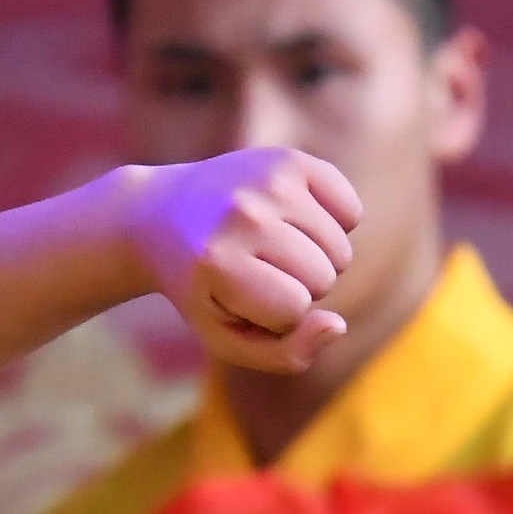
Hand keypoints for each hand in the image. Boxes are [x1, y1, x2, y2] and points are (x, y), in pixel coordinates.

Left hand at [125, 148, 361, 371]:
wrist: (161, 217)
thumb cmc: (199, 287)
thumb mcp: (225, 336)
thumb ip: (285, 354)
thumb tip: (338, 325)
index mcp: (218, 262)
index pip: (294, 309)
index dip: (274, 315)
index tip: (238, 297)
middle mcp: (243, 214)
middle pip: (324, 278)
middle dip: (297, 286)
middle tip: (253, 269)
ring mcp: (268, 181)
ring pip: (341, 249)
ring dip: (316, 258)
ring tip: (270, 248)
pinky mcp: (290, 159)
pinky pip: (351, 210)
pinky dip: (335, 224)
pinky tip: (294, 222)